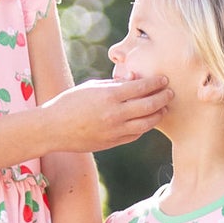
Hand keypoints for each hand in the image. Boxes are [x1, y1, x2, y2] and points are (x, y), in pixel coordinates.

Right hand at [41, 76, 171, 152]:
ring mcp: (114, 130)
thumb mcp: (92, 86)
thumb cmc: (70, 102)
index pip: (141, 87)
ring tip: (163, 109)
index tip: (163, 80)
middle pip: (148, 105)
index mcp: (109, 95)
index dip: (155, 83)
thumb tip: (135, 79)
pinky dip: (144, 127)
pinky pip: (135, 135)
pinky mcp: (112, 143)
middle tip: (170, 93)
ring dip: (158, 115)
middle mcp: (115, 114)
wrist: (53, 128)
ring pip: (146, 124)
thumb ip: (115, 84)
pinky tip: (147, 121)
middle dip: (163, 98)